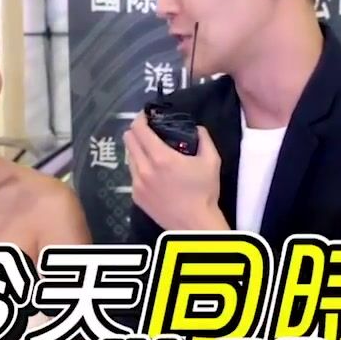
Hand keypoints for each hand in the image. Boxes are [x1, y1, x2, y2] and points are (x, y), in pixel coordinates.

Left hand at [123, 112, 228, 230]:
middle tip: (147, 130)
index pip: (139, 129)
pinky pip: (132, 175)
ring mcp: (137, 184)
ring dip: (137, 149)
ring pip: (129, 157)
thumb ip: (204, 138)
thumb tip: (197, 127)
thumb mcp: (211, 161)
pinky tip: (152, 172)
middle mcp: (144, 169)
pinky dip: (139, 167)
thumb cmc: (204, 192)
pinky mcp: (136, 196)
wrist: (194, 224)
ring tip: (150, 151)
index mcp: (161, 157)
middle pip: (128, 140)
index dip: (140, 118)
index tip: (146, 115)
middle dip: (136, 130)